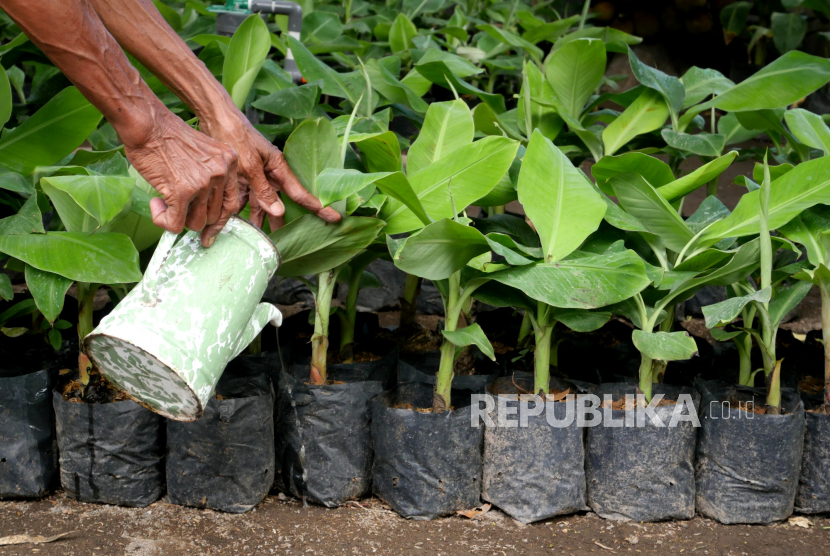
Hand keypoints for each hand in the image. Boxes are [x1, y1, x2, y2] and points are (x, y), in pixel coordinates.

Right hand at [123, 107, 239, 246]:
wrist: (146, 123)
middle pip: (214, 216)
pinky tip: (156, 204)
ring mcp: (204, 182)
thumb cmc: (167, 137)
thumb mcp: (203, 152)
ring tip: (164, 201)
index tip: (209, 234)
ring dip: (178, 219)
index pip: (232, 203)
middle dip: (194, 219)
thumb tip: (204, 210)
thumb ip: (210, 176)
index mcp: (229, 161)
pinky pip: (176, 223)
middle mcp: (221, 171)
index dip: (219, 222)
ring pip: (196, 223)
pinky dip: (163, 221)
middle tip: (175, 210)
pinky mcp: (183, 190)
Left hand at [199, 105, 340, 229]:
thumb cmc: (235, 136)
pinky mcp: (240, 178)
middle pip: (281, 202)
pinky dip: (243, 211)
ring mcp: (255, 176)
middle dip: (284, 222)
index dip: (317, 207)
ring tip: (261, 239)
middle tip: (292, 241)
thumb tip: (279, 211)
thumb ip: (263, 189)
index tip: (334, 219)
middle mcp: (269, 173)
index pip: (301, 192)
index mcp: (277, 167)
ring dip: (260, 220)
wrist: (213, 117)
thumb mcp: (249, 164)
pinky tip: (240, 224)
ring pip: (261, 204)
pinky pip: (245, 199)